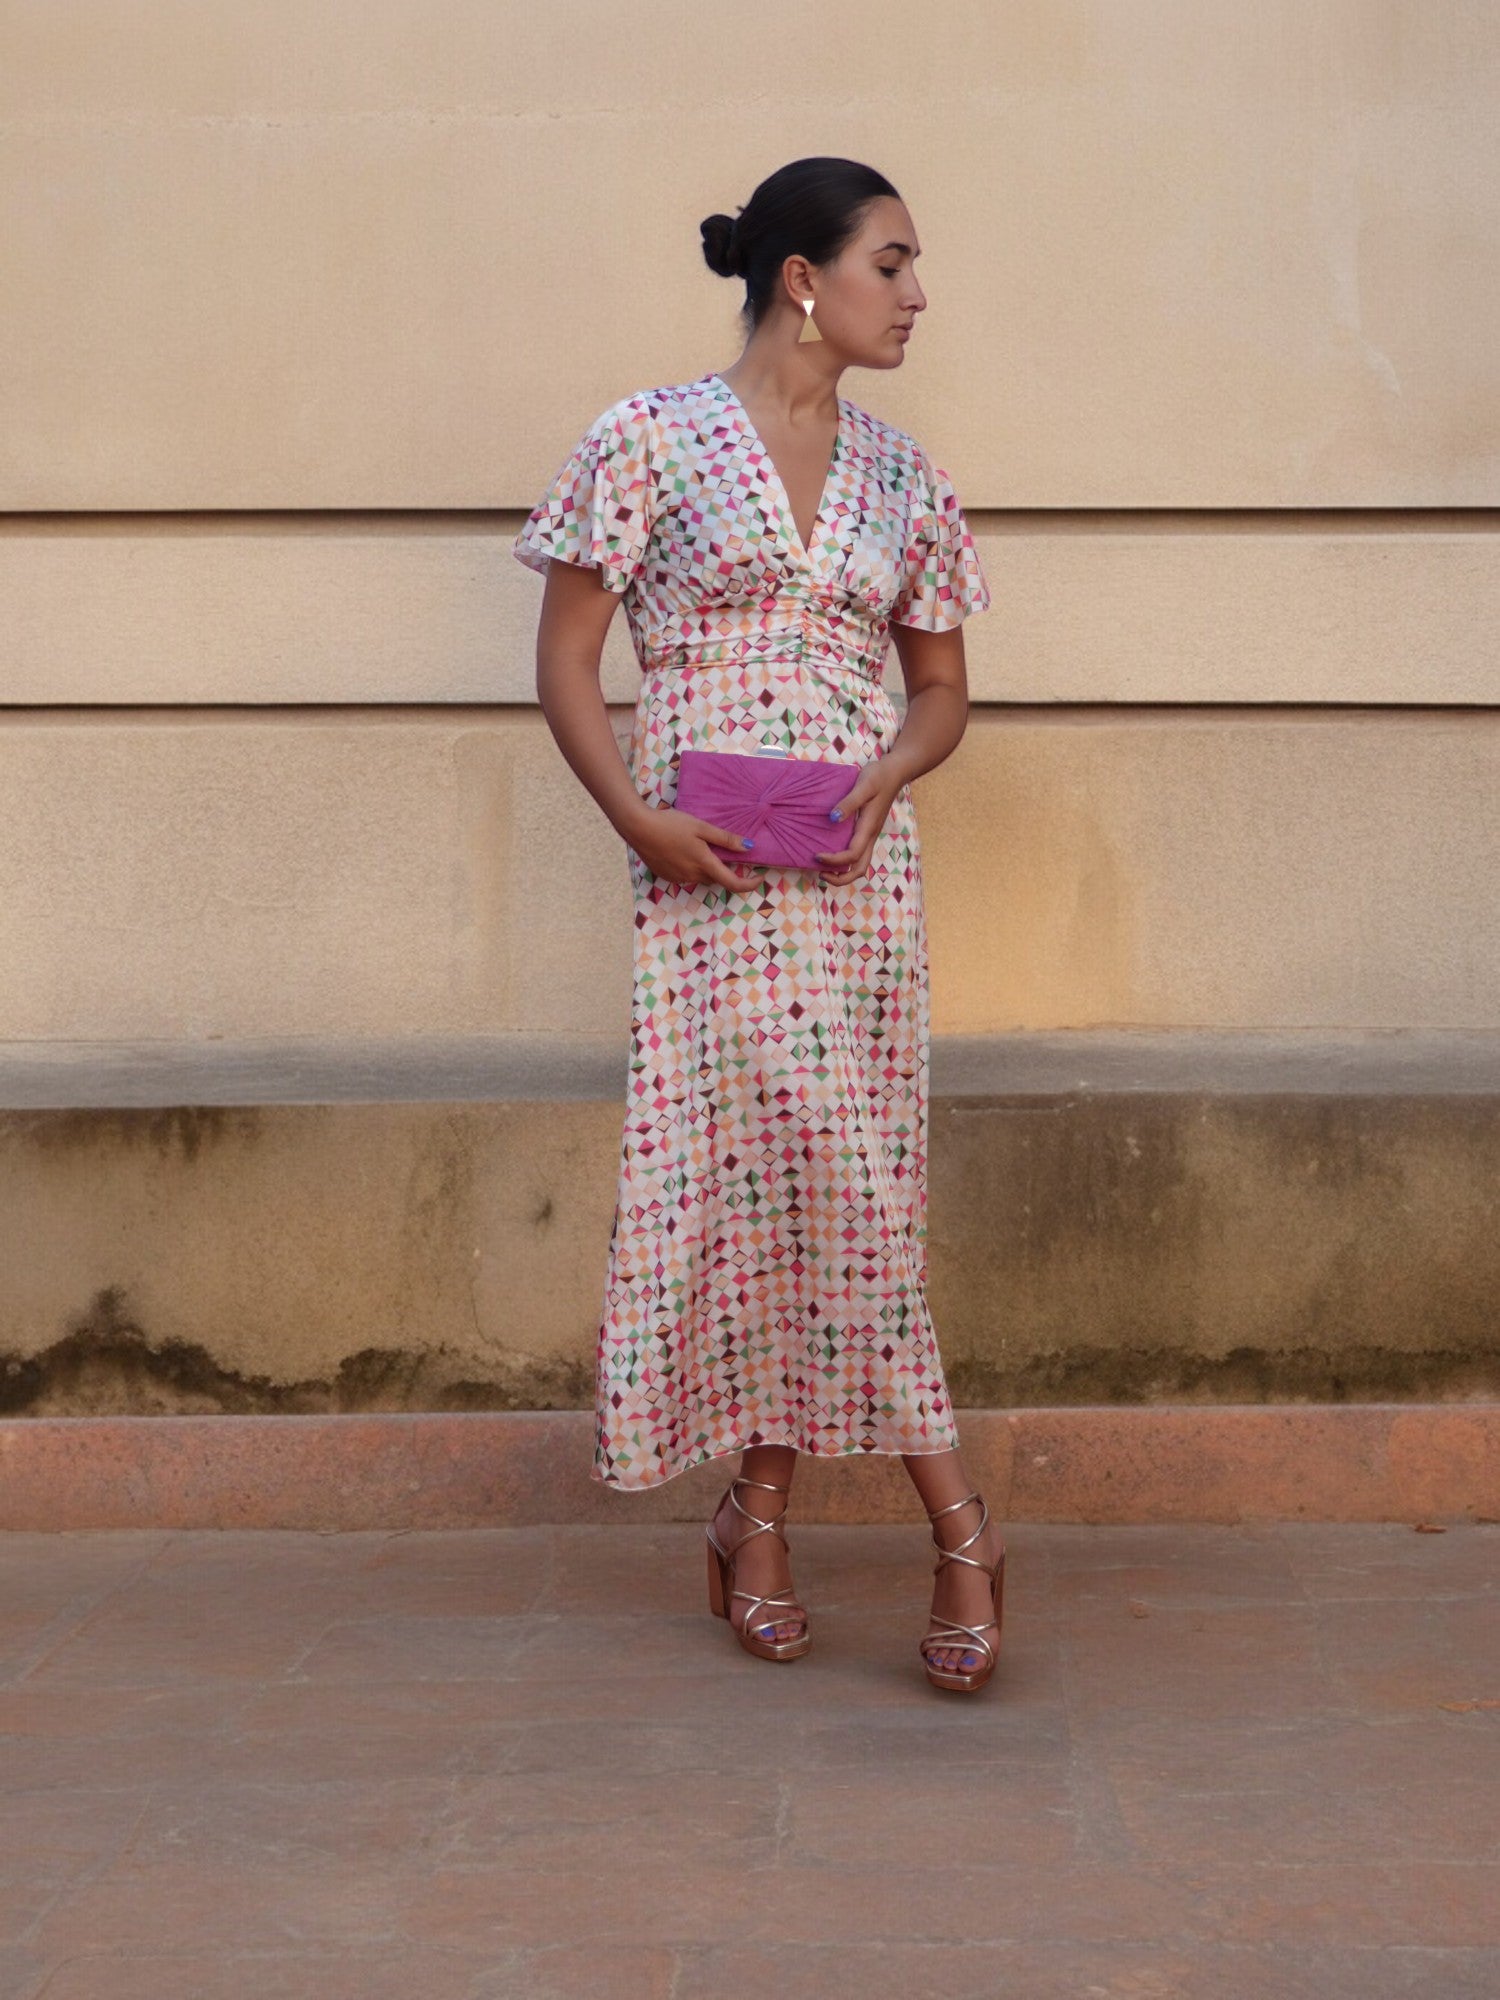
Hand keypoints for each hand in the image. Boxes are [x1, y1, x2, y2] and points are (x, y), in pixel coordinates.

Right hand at [626, 804, 762, 891]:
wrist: (638, 828)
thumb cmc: (670, 824)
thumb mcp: (701, 827)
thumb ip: (725, 839)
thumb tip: (749, 848)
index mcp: (704, 864)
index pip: (733, 883)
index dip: (749, 884)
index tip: (760, 877)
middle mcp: (692, 876)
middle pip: (717, 878)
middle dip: (726, 870)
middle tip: (729, 852)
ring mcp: (679, 878)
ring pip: (701, 877)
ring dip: (708, 867)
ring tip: (701, 846)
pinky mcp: (667, 876)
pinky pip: (687, 875)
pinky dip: (692, 867)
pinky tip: (684, 850)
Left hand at [813, 759, 903, 885]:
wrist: (895, 772)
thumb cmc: (878, 776)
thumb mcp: (863, 785)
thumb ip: (849, 803)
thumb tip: (833, 818)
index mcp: (868, 828)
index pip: (852, 855)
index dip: (834, 860)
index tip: (816, 855)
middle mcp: (870, 836)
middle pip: (859, 869)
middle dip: (841, 878)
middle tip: (820, 873)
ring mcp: (870, 835)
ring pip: (860, 864)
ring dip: (843, 872)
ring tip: (824, 868)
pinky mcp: (868, 831)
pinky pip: (858, 853)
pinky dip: (845, 861)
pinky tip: (832, 851)